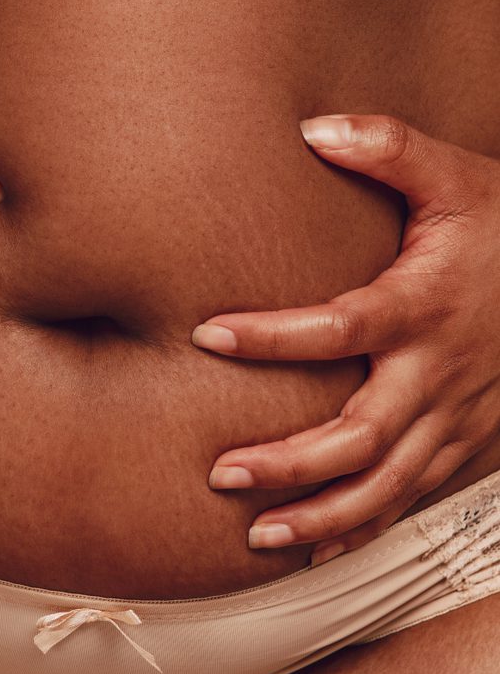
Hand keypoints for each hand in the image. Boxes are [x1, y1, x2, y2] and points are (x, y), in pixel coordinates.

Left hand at [192, 113, 499, 566]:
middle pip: (361, 436)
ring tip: (257, 534)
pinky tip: (317, 545)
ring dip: (322, 515)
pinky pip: (412, 496)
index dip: (272, 337)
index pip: (340, 329)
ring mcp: (456, 417)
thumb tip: (313, 127)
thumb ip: (390, 147)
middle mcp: (439, 374)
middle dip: (290, 462)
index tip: (206, 335)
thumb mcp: (456, 176)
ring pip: (387, 486)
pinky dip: (364, 526)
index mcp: (425, 306)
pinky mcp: (465, 440)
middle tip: (221, 472)